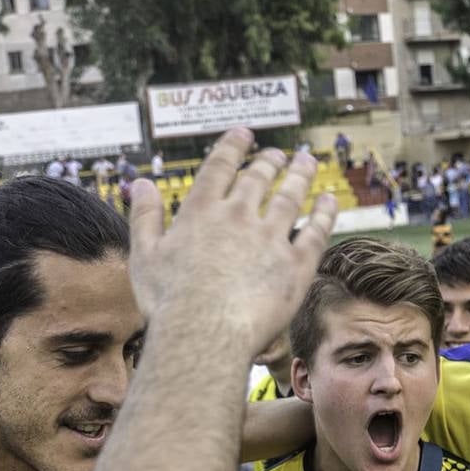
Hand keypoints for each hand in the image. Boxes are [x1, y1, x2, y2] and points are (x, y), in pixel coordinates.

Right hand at [127, 128, 339, 357]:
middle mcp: (238, 217)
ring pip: (290, 197)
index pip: (219, 168)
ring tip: (306, 163)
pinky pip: (317, 231)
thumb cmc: (169, 303)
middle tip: (278, 155)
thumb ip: (144, 217)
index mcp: (201, 213)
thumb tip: (140, 183)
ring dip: (300, 175)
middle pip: (258, 179)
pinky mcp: (297, 265)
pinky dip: (324, 212)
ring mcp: (270, 239)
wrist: (205, 335)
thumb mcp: (145, 256)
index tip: (243, 135)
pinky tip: (329, 200)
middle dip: (269, 162)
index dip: (232, 147)